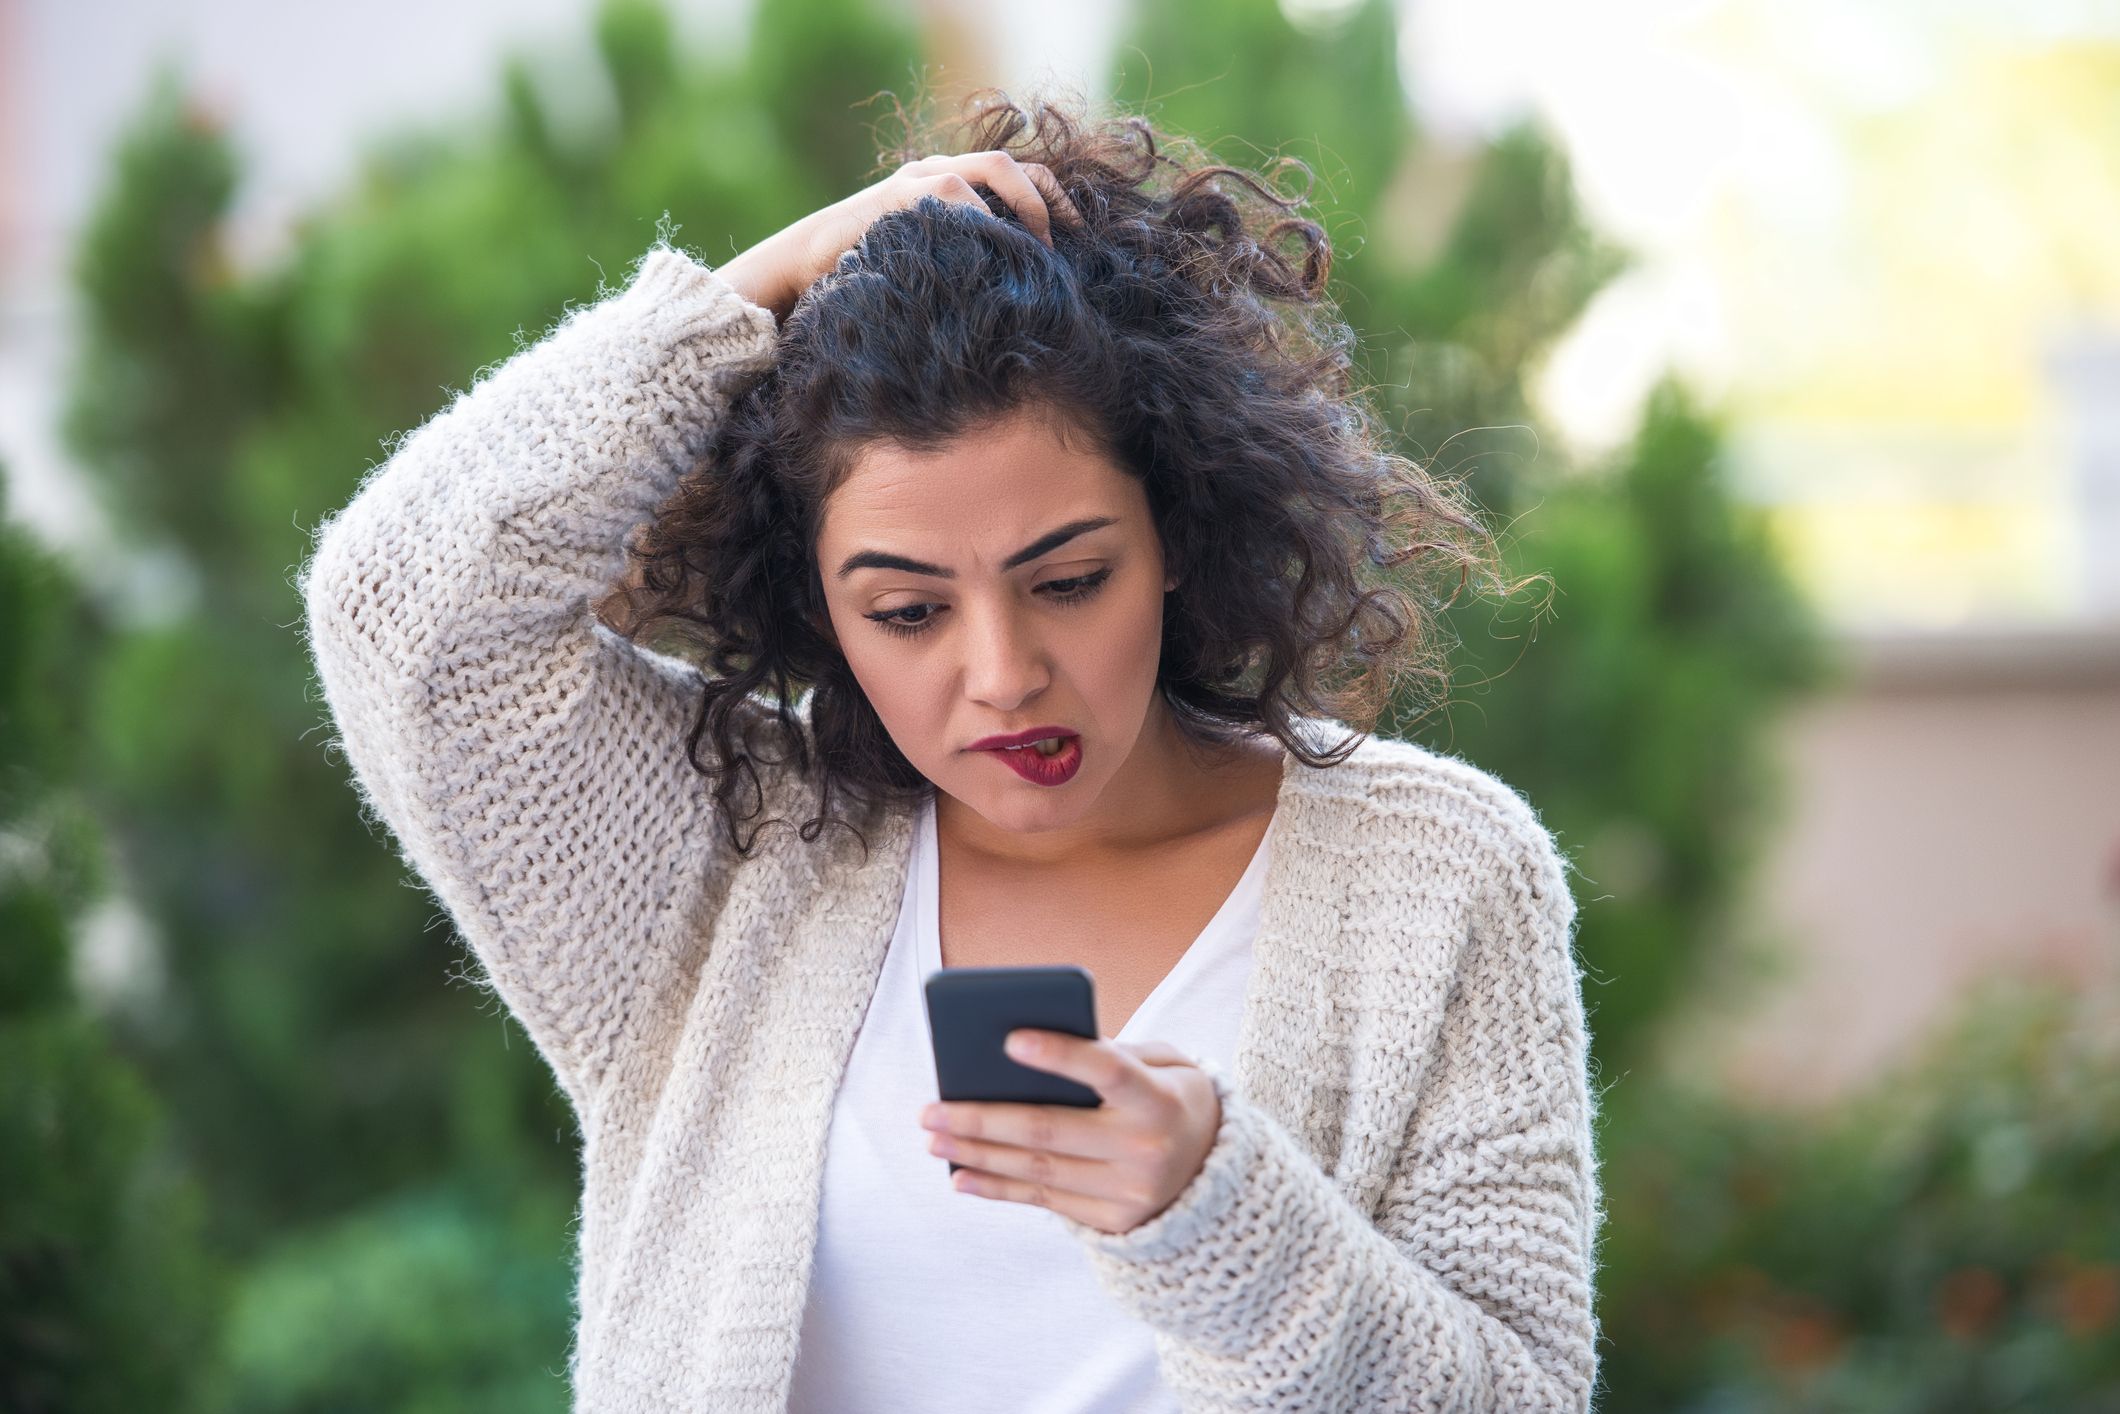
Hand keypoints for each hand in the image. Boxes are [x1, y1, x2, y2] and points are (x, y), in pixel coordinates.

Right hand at [719, 149, 1083, 324]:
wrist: (804, 264)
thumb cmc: (868, 272)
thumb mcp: (926, 260)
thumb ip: (963, 257)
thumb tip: (1015, 292)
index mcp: (946, 182)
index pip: (1015, 172)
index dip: (1052, 197)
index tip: (1077, 233)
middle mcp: (934, 171)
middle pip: (1008, 164)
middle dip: (1042, 202)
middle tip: (1057, 246)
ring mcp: (916, 179)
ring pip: (985, 174)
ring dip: (1015, 213)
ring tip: (1027, 255)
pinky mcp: (899, 196)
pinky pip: (954, 199)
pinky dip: (980, 226)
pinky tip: (990, 260)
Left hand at [917, 1030, 1221, 1235]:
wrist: (1215, 1173)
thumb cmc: (1172, 1098)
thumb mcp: (1165, 1064)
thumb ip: (1113, 1052)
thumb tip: (1033, 1056)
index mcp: (1160, 1100)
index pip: (1107, 1070)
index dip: (1061, 1055)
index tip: (1009, 1039)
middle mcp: (1144, 1150)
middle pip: (1050, 1129)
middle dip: (983, 1118)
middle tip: (931, 1109)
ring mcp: (1128, 1193)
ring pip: (1038, 1169)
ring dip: (977, 1153)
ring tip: (934, 1138)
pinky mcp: (1112, 1222)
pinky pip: (1044, 1200)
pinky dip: (998, 1188)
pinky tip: (961, 1175)